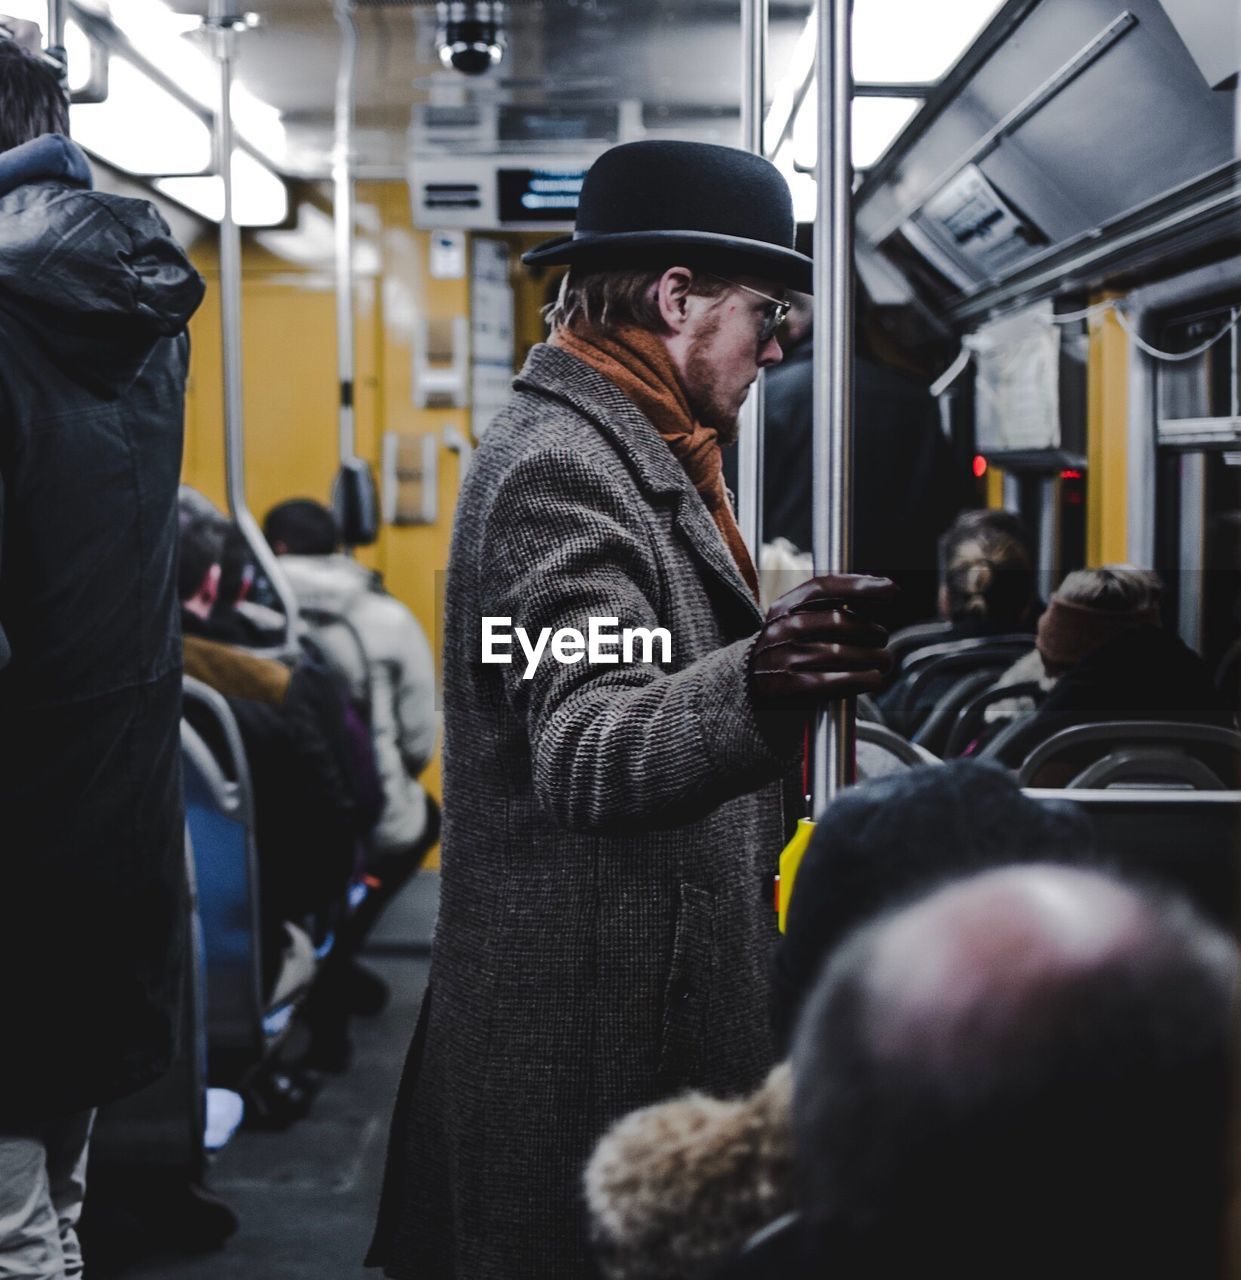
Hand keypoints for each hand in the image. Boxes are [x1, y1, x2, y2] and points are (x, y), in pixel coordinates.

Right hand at [747, 574, 895, 703]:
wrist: (747, 685)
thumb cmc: (787, 649)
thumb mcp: (796, 620)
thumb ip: (829, 606)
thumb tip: (880, 591)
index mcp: (784, 607)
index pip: (824, 587)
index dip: (860, 585)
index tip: (891, 590)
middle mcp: (782, 629)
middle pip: (840, 621)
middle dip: (873, 630)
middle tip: (883, 638)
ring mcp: (784, 658)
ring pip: (843, 653)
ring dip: (874, 658)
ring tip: (883, 661)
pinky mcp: (790, 687)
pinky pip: (837, 682)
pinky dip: (864, 679)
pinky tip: (872, 678)